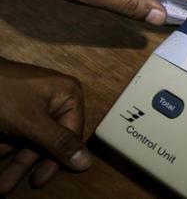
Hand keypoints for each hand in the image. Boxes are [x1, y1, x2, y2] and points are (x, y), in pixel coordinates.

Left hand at [0, 57, 91, 193]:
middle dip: (25, 164)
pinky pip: (16, 135)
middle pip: (48, 141)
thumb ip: (59, 142)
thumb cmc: (2, 92)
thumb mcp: (31, 121)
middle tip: (7, 185)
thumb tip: (87, 162)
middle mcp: (55, 100)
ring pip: (29, 141)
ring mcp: (34, 105)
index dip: (57, 158)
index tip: (40, 179)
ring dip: (12, 162)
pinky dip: (5, 148)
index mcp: (68, 95)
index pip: (71, 134)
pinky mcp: (16, 110)